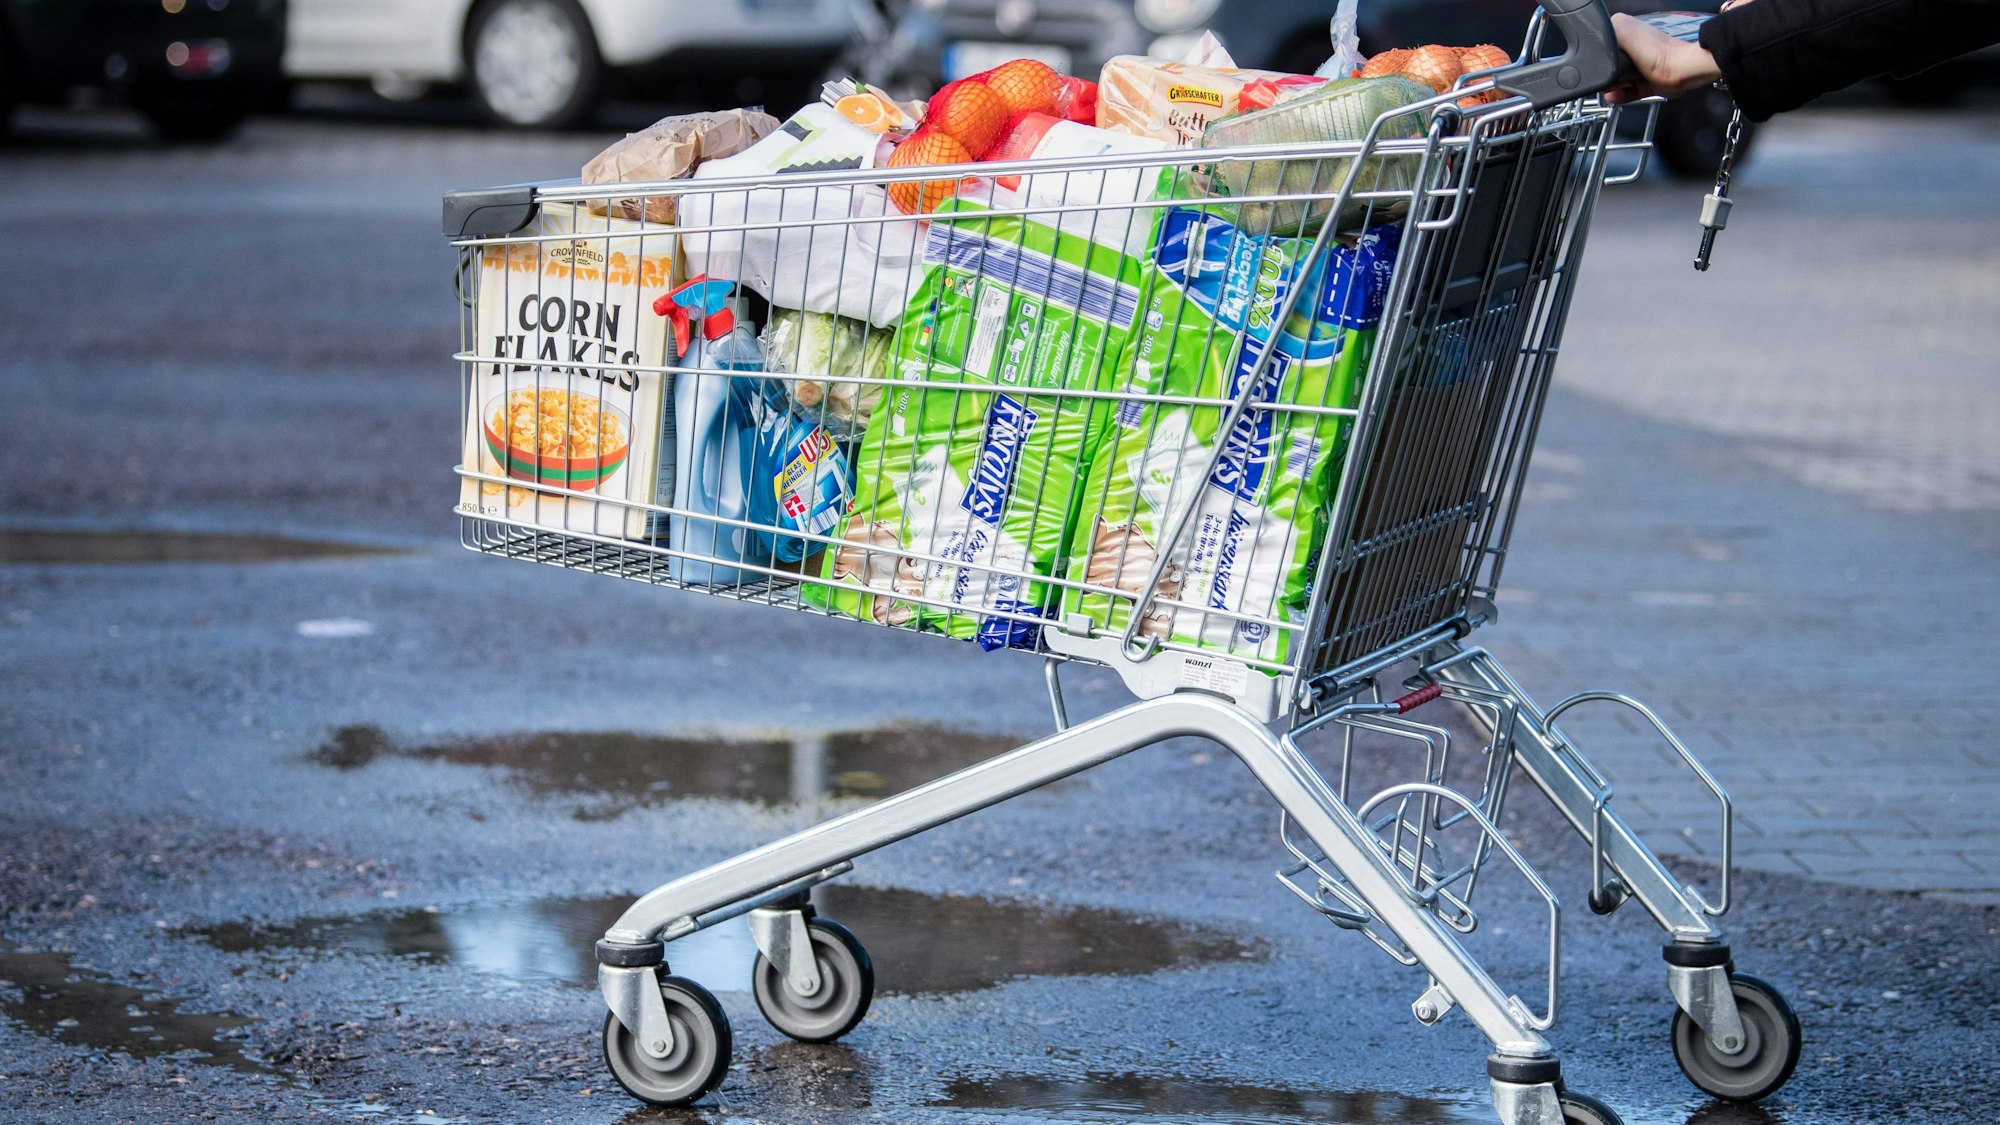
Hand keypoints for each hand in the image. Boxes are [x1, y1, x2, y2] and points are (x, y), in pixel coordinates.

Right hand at [1603, 12, 1723, 103]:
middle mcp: (1628, 44)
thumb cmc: (1661, 56)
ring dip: (1613, 87)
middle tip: (1614, 80)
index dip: (1597, 59)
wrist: (1684, 73)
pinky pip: (1624, 91)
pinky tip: (1617, 96)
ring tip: (1620, 87)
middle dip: (1606, 75)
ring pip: (1613, 79)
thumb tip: (1590, 42)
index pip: (1597, 45)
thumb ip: (1605, 35)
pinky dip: (1620, 96)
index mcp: (1622, 28)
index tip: (1602, 69)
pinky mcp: (1641, 79)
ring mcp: (1635, 63)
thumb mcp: (1624, 36)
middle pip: (1604, 65)